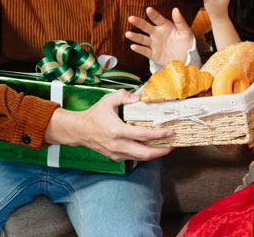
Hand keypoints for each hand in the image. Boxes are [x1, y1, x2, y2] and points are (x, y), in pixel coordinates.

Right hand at [45, 89, 174, 161]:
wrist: (79, 131)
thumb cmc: (94, 115)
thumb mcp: (107, 100)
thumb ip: (124, 96)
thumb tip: (138, 97)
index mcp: (117, 131)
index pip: (143, 135)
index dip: (159, 134)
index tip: (170, 132)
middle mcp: (117, 145)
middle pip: (145, 153)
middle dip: (162, 150)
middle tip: (173, 144)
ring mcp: (116, 153)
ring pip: (141, 158)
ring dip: (155, 154)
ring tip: (166, 147)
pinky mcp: (115, 157)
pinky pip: (134, 158)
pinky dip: (145, 154)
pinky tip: (152, 148)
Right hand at [126, 7, 193, 65]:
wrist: (187, 58)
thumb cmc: (187, 43)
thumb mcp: (186, 32)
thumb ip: (180, 21)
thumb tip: (175, 9)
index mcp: (165, 26)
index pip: (158, 19)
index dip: (153, 14)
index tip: (148, 9)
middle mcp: (157, 33)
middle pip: (146, 27)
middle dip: (138, 23)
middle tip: (131, 18)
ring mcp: (154, 44)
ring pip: (142, 39)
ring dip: (135, 36)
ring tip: (128, 34)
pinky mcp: (153, 54)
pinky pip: (145, 51)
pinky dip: (139, 49)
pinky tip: (133, 46)